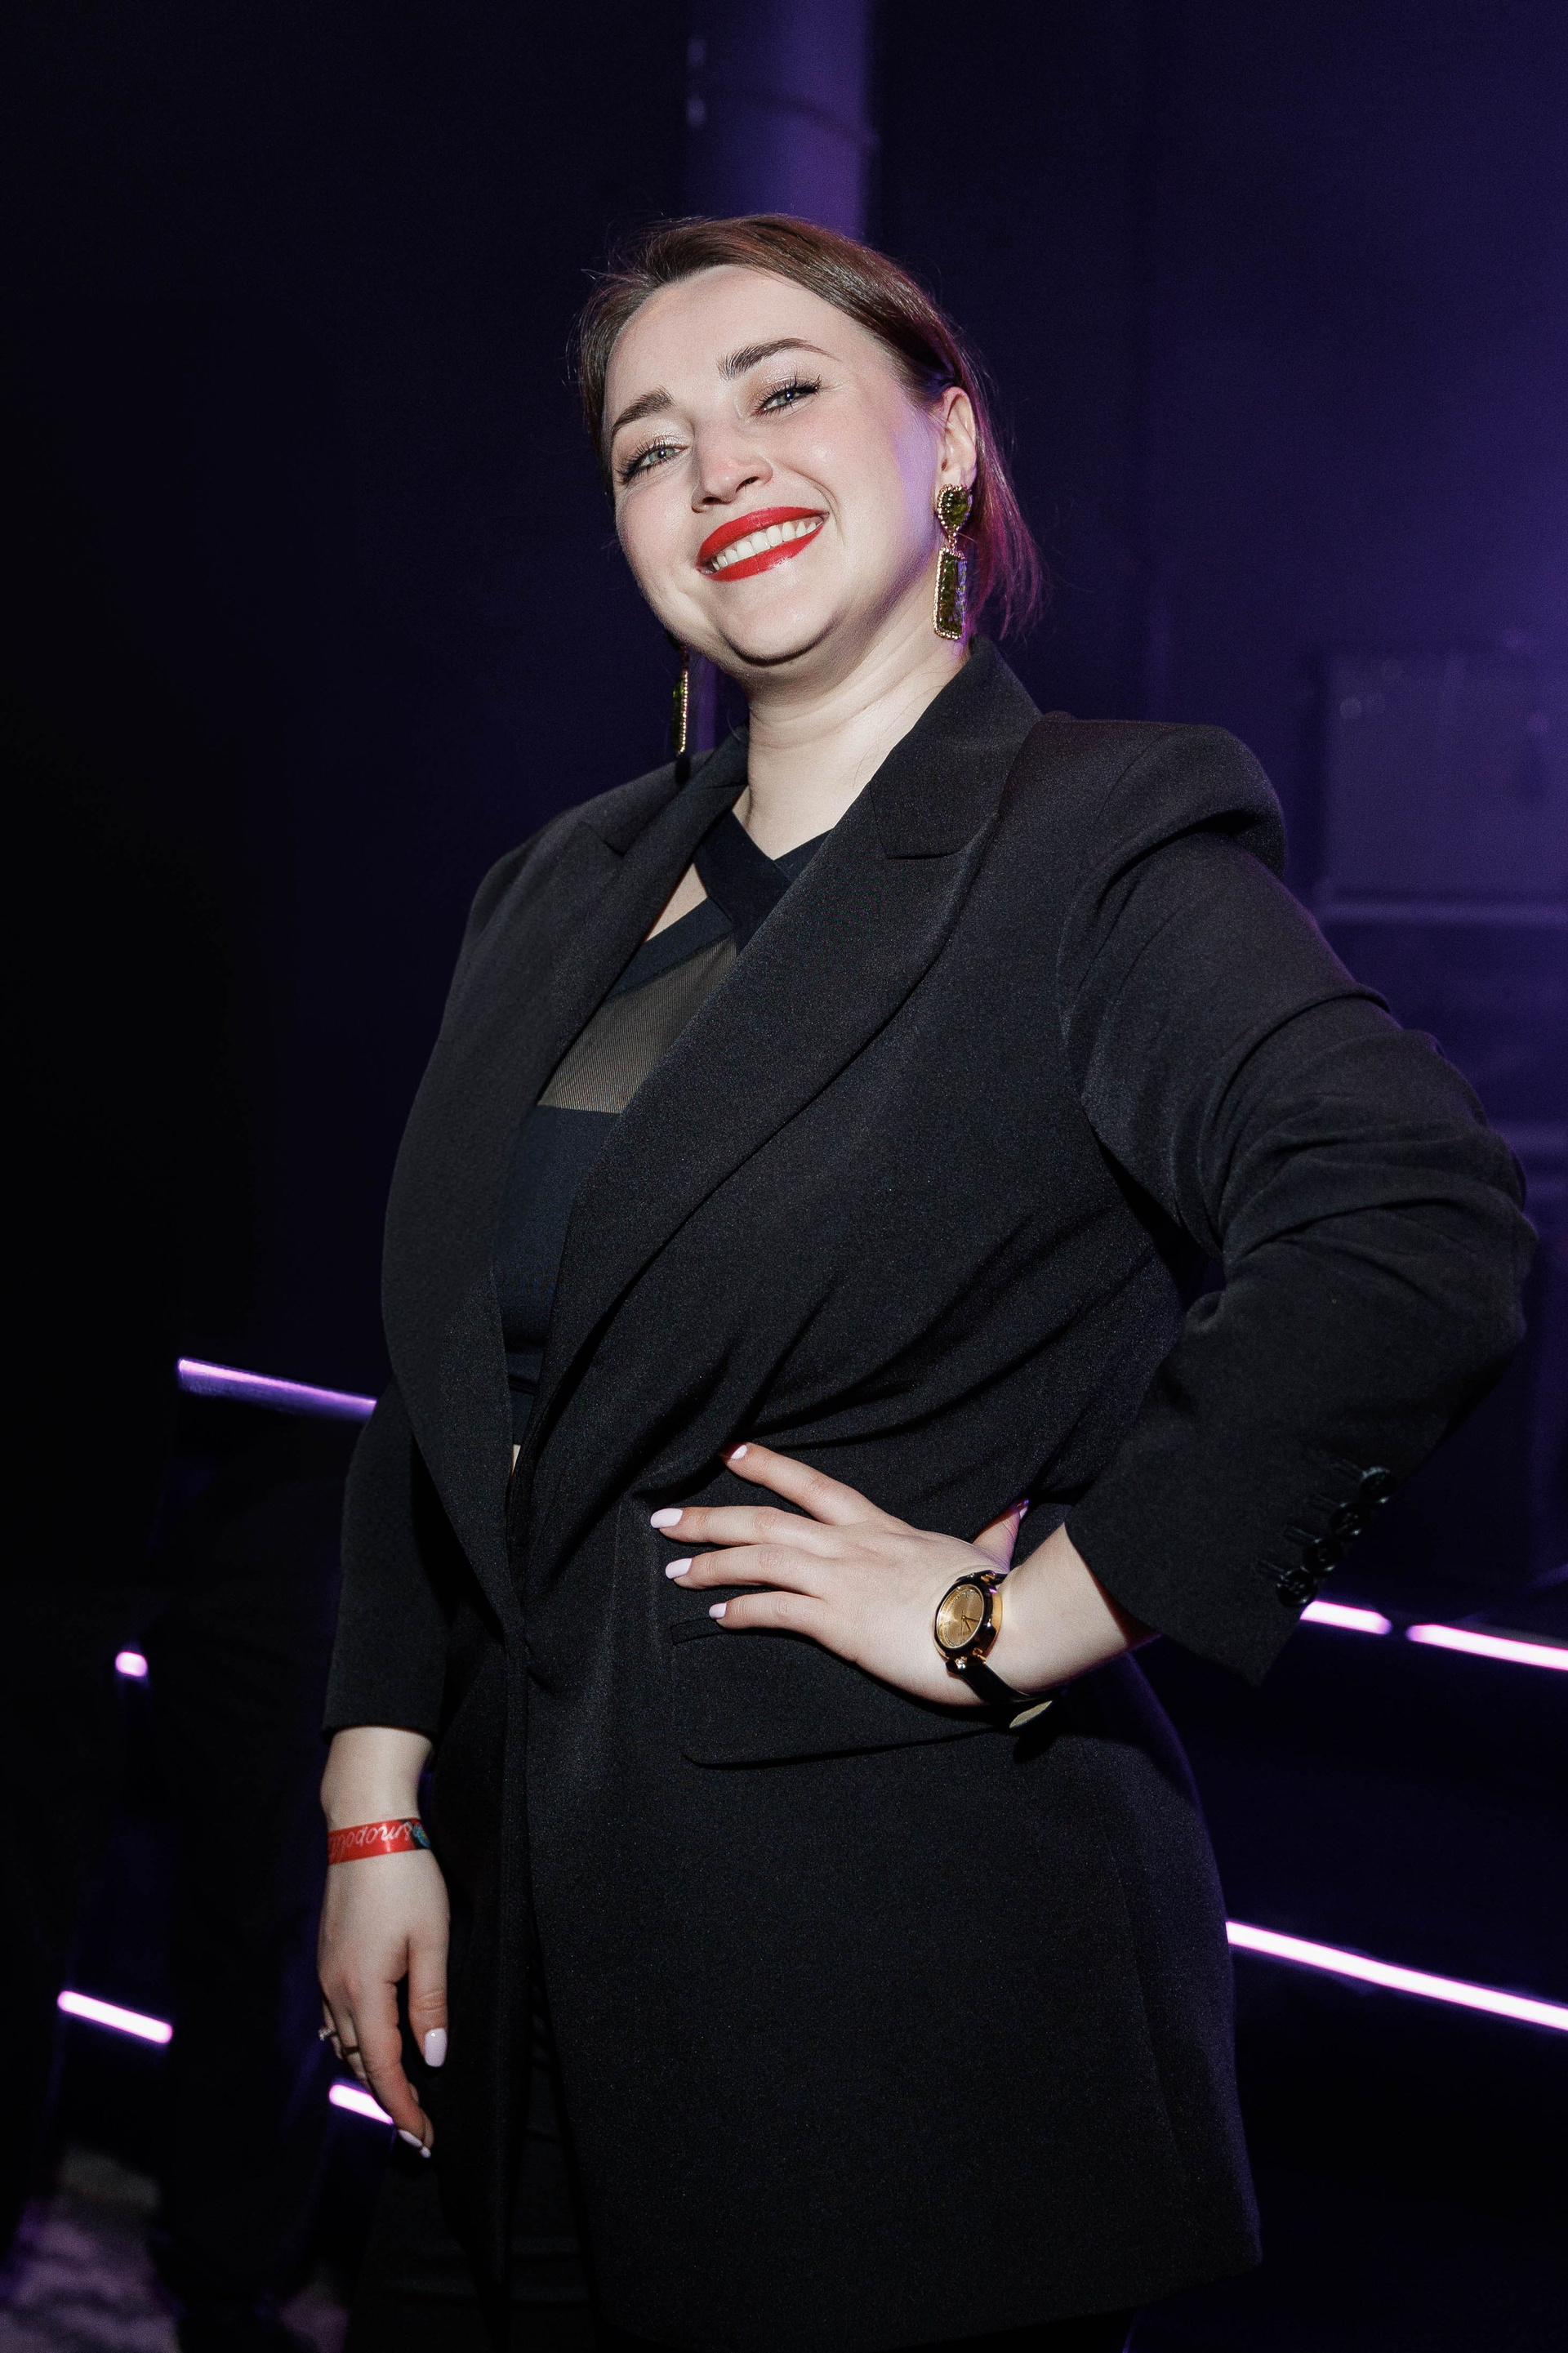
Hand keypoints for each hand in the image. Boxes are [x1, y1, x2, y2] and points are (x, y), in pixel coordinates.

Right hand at [317, 1728, 446, 2154]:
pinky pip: (336, 2017)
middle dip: (387, 2099)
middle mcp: (335, 1989)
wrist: (365, 1826)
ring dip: (370, 2071)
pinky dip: (356, 2042)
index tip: (423, 2139)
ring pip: (343, 2042)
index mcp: (363, 1991)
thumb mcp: (431, 1939)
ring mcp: (327, 1973)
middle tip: (418, 2129)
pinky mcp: (328, 1957)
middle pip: (358, 2063)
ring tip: (401, 2095)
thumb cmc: (406, 1877)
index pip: (382, 2069)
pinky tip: (372, 2043)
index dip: (403, 2109)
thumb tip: (432, 2059)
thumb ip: (431, 2001)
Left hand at [653, 1443, 1144, 1707]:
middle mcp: (853, 1546)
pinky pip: (777, 1609)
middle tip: (665, 1518)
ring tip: (675, 1571)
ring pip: (761, 1559)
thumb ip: (993, 1532)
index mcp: (881, 1528)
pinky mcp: (841, 1622)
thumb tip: (1016, 1510)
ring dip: (712, 1563)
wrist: (1004, 1624)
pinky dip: (742, 1610)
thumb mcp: (986, 1554)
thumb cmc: (998, 1595)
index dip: (770, 1467)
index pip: (815, 1486)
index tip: (731, 1453)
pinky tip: (717, 1616)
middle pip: (768, 1520)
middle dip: (712, 1517)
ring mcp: (843, 1580)